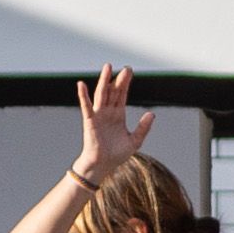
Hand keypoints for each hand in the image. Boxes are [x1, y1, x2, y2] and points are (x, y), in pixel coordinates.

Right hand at [75, 65, 153, 181]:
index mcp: (118, 115)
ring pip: (101, 94)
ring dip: (104, 81)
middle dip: (119, 79)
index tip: (129, 71)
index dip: (125, 83)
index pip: (122, 94)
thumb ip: (143, 127)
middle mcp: (108, 112)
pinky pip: (86, 106)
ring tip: (108, 67)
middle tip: (126, 68)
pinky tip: (81, 84)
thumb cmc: (116, 154)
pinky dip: (83, 95)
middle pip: (113, 91)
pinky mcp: (90, 121)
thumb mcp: (135, 140)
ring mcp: (98, 115)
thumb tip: (152, 113)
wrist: (103, 165)